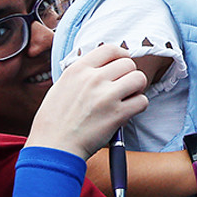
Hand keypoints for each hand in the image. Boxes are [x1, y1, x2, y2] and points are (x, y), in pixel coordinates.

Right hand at [25, 45, 147, 159]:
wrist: (53, 148)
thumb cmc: (55, 122)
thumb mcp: (61, 87)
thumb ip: (83, 75)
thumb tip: (104, 67)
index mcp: (77, 70)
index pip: (110, 49)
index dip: (122, 56)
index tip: (123, 65)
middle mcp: (93, 79)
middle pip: (129, 64)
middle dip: (129, 76)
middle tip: (123, 88)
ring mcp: (106, 96)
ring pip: (139, 79)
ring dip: (137, 89)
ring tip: (126, 99)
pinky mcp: (117, 114)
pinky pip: (142, 101)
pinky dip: (138, 107)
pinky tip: (126, 113)